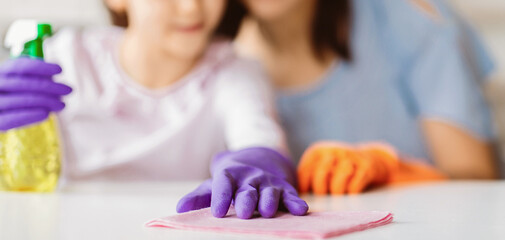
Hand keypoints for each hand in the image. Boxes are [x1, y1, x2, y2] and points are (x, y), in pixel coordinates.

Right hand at [0, 58, 70, 130]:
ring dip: (44, 102)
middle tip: (68, 90)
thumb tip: (56, 81)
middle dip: (49, 87)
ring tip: (62, 105)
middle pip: (22, 84)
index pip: (19, 66)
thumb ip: (39, 80)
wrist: (4, 114)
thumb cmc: (21, 95)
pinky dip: (29, 116)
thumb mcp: (29, 84)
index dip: (40, 67)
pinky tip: (46, 114)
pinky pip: (11, 120)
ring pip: (19, 101)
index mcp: (3, 72)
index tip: (60, 70)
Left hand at [177, 147, 308, 218]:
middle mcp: (250, 178)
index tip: (218, 212)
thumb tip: (179, 209)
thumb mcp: (215, 184)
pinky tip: (301, 210)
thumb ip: (198, 197)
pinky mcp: (285, 190)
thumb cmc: (232, 181)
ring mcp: (269, 183)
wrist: (259, 161)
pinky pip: (291, 195)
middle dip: (247, 200)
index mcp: (231, 176)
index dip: (221, 197)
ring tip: (267, 212)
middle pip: (248, 189)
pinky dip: (296, 202)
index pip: (224, 184)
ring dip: (269, 201)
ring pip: (270, 192)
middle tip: (244, 213)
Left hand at [297, 142, 398, 194]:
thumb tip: (299, 196)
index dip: (304, 185)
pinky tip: (350, 193)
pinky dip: (351, 193)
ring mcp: (351, 157)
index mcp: (318, 151)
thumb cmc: (338, 168)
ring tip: (337, 196)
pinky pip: (355, 185)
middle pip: (322, 173)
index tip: (306, 195)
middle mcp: (334, 150)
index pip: (306, 170)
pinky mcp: (366, 167)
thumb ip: (309, 175)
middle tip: (323, 197)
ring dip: (337, 191)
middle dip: (320, 189)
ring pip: (339, 178)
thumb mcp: (322, 165)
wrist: (371, 159)